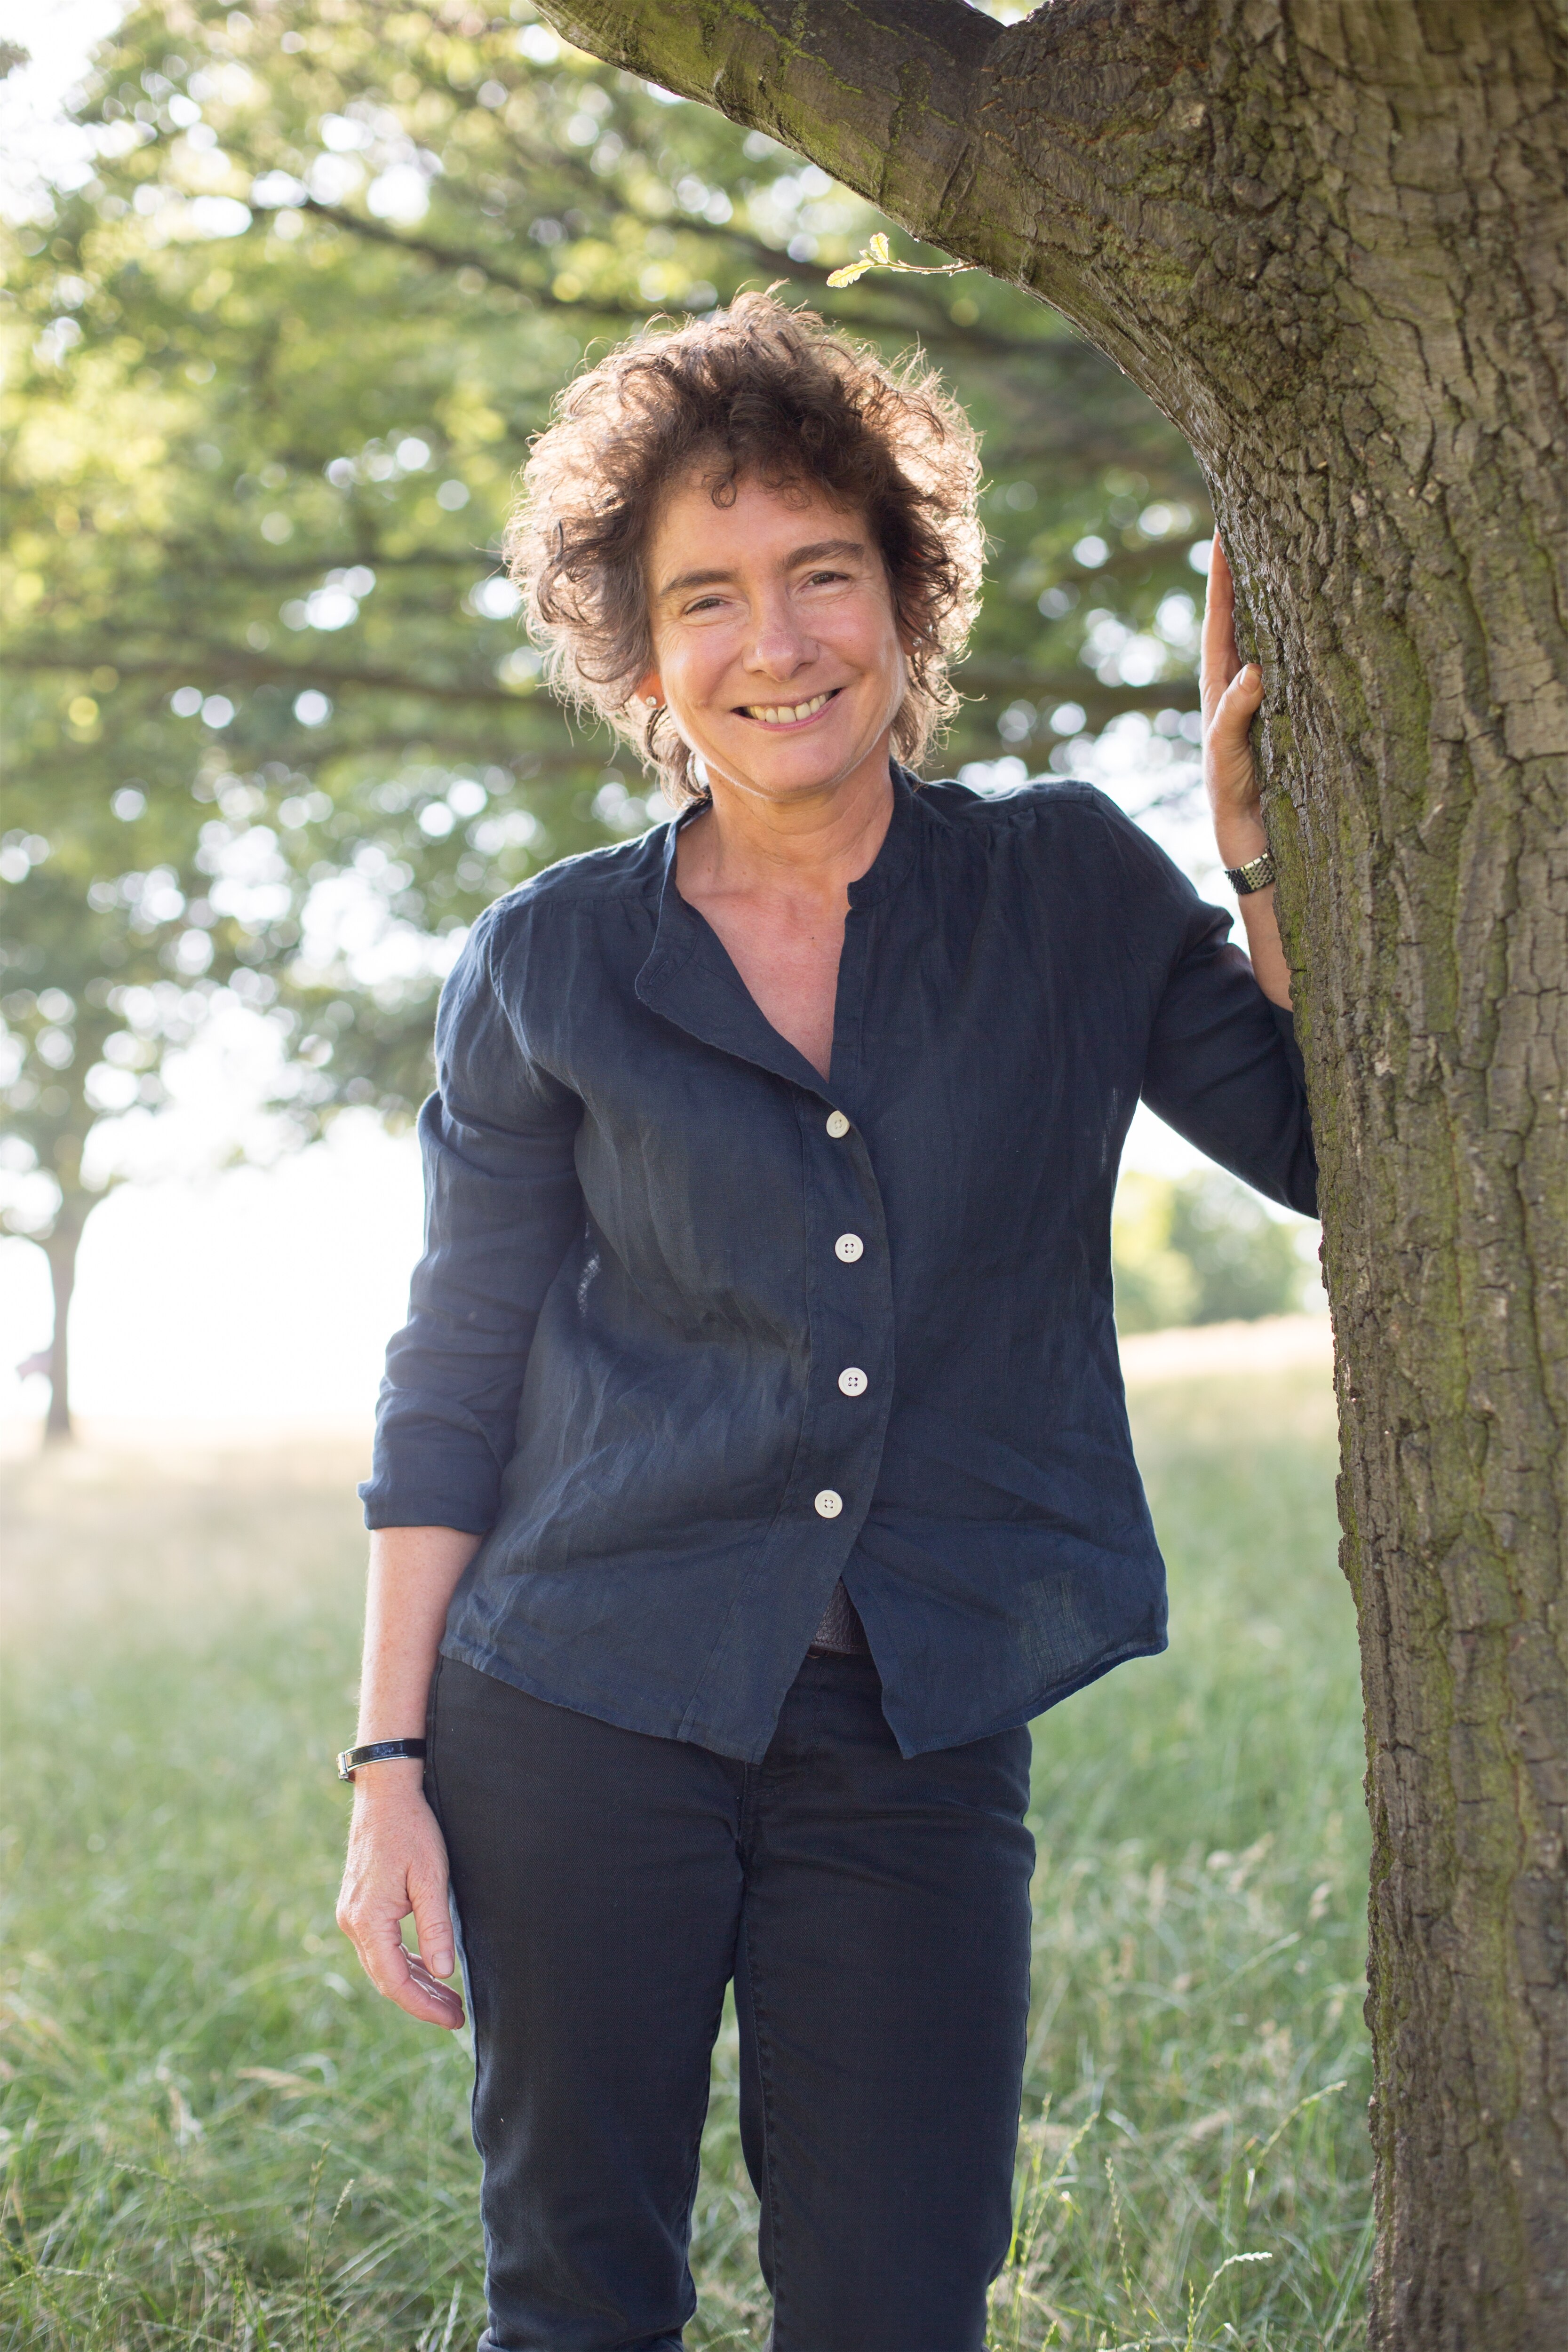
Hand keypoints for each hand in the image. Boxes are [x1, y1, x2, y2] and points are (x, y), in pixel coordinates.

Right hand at [336, 1772, 465, 2028]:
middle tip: (457, 2015)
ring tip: (449, 1999)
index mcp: (368, 1921)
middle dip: (423, 2001)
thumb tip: (444, 1974)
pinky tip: (429, 1968)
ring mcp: (354, 1914)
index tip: (453, 2019)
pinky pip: (382, 1946)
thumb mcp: (431, 1878)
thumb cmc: (411, 1829)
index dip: (424, 2006)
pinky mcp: (361, 1905)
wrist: (385, 1792)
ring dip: (416, 1983)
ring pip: (384, 1964)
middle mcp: (354, 1923)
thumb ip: (436, 1927)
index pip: (395, 1982)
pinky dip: (405, 1962)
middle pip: (387, 1978)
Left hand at [1201, 534, 1266, 871]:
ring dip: (1272, 593)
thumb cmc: (1233, 790)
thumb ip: (1238, 712)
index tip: (1220, 531)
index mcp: (1220, 682)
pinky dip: (1297, 630)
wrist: (1252, 830)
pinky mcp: (1286, 704)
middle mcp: (1240, 678)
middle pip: (1242, 613)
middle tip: (1254, 519)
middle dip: (1246, 569)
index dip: (1221, 576)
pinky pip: (1292, 656)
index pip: (1220, 618)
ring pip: (1268, 630)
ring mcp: (1263, 689)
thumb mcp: (1230, 750)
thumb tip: (1255, 669)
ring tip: (1283, 548)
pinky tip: (1313, 608)